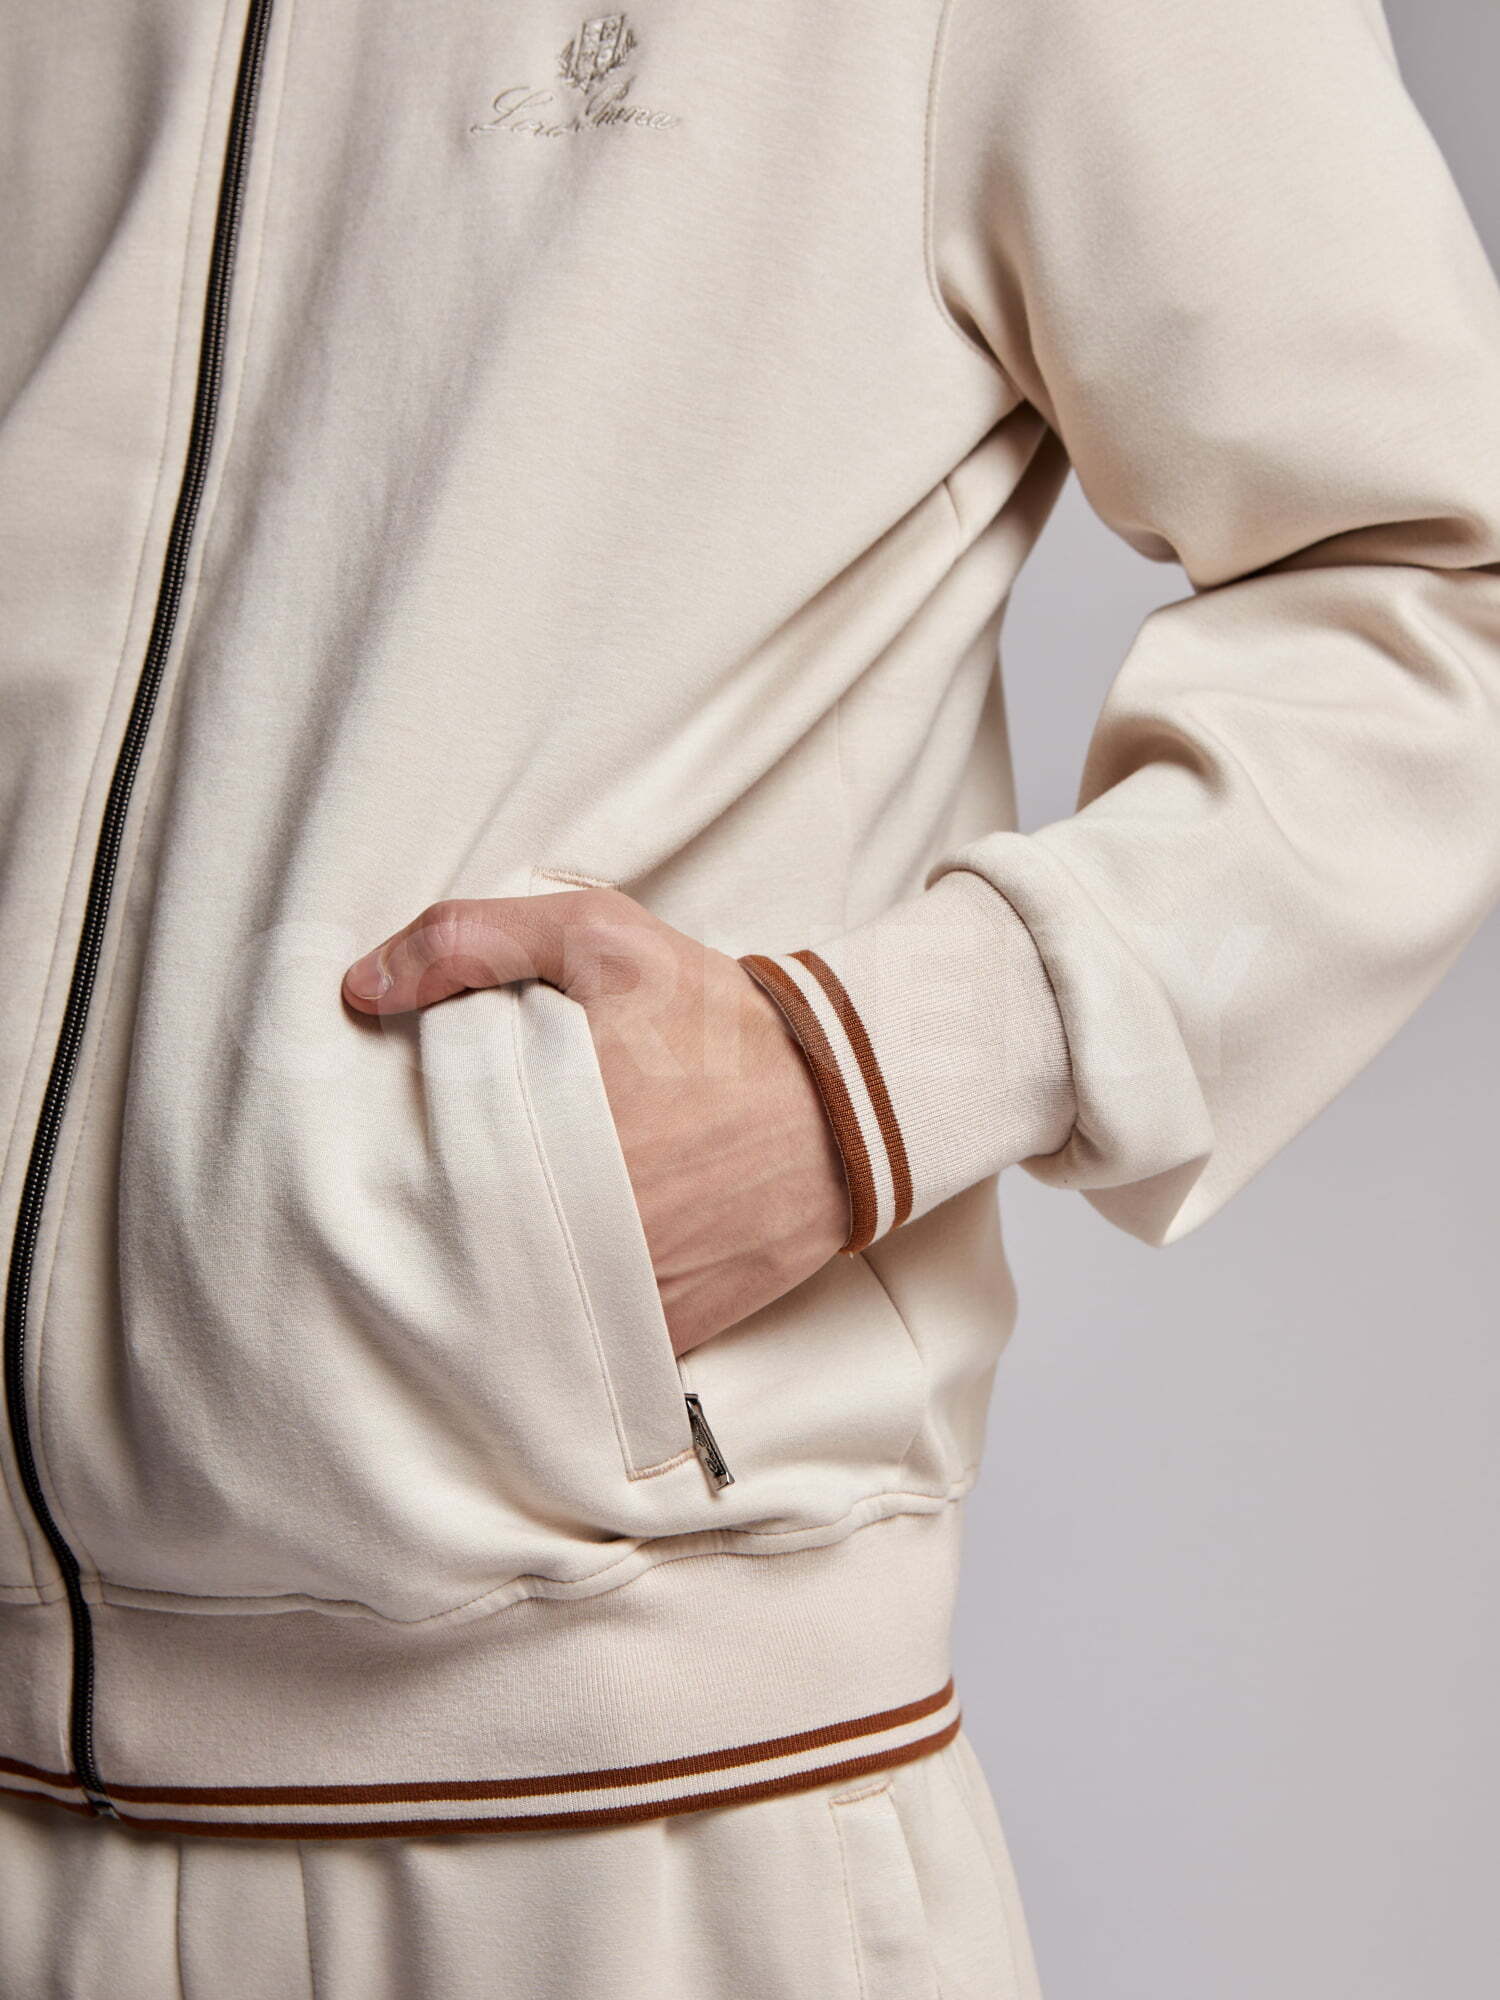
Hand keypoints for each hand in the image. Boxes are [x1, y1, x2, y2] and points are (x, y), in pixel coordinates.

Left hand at [341, 888, 849, 1354]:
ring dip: (488, 1277)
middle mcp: (574, 1228)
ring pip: (506, 1308)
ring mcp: (620, 1294)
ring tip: (489, 1233)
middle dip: (432, 1219)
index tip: (396, 1134)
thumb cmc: (717, 1020)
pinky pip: (577, 1350)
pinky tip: (549, 1279)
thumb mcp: (599, 937)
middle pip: (448, 1244)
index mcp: (539, 1131)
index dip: (394, 1150)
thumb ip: (471, 941)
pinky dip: (556, 1322)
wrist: (848, 1101)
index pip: (414, 1164)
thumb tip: (361, 990)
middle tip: (438, 1186)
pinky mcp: (663, 1335)